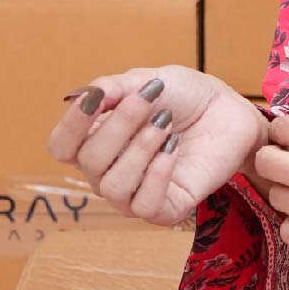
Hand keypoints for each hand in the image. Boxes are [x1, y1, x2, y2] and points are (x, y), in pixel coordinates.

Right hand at [47, 68, 263, 227]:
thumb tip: (80, 96)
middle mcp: (107, 170)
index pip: (61, 146)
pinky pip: (144, 206)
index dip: (72, 124)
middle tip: (151, 100)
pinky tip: (173, 148)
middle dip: (120, 125)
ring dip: (140, 149)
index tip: (95, 99)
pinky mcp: (165, 209)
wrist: (227, 109)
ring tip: (166, 124)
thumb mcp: (147, 80)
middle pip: (89, 161)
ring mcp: (134, 193)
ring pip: (113, 187)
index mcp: (95, 139)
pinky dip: (157, 175)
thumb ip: (113, 88)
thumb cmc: (183, 95)